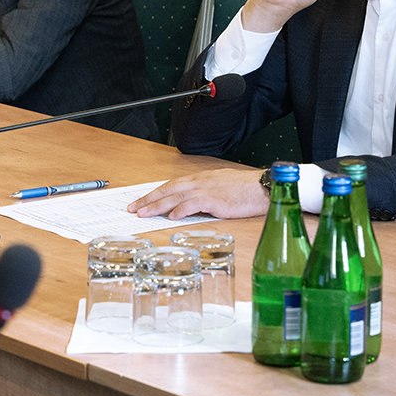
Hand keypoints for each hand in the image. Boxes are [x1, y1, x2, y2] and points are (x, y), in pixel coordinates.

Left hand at [127, 168, 268, 219]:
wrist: (263, 186)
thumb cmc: (244, 189)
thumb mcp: (220, 188)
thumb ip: (203, 195)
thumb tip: (188, 207)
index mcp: (200, 179)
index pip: (171, 185)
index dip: (155, 194)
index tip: (141, 201)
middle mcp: (200, 182)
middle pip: (168, 189)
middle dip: (149, 199)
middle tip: (133, 208)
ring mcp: (207, 190)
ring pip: (175, 197)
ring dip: (157, 205)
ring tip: (143, 213)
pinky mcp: (215, 200)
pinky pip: (193, 204)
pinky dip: (180, 210)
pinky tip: (171, 216)